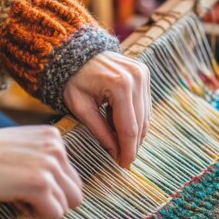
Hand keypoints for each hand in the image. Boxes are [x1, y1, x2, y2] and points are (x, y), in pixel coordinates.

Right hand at [0, 126, 82, 218]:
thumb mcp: (22, 146)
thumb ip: (44, 158)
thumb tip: (63, 186)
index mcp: (53, 137)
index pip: (71, 176)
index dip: (50, 187)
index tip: (26, 183)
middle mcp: (56, 149)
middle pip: (75, 192)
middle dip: (53, 200)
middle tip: (28, 197)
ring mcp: (50, 166)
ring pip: (67, 205)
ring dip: (43, 208)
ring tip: (20, 197)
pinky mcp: (41, 184)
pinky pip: (55, 213)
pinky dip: (36, 215)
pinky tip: (18, 202)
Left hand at [64, 51, 150, 167]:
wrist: (75, 52)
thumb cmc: (73, 80)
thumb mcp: (81, 108)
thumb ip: (100, 131)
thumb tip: (115, 153)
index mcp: (120, 86)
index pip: (129, 128)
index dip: (127, 150)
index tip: (124, 165)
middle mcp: (136, 78)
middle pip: (141, 123)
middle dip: (132, 144)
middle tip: (122, 159)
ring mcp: (143, 74)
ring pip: (145, 116)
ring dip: (134, 132)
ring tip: (118, 141)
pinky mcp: (144, 73)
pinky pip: (144, 104)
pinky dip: (135, 118)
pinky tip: (120, 123)